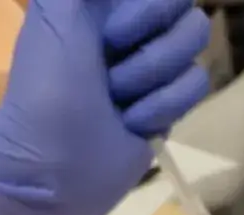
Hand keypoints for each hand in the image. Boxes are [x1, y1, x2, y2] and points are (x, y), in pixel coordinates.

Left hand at [0, 0, 212, 214]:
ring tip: (118, 103)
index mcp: (104, 5)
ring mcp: (153, 69)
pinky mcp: (167, 105)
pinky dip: (162, 107)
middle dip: (152, 52)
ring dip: (152, 81)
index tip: (113, 34)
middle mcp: (134, 30)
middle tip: (111, 72)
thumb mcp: (55, 16)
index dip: (148, 11)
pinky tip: (133, 124)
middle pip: (188, 18)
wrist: (52, 170)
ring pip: (194, 54)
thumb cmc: (47, 91)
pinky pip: (195, 87)